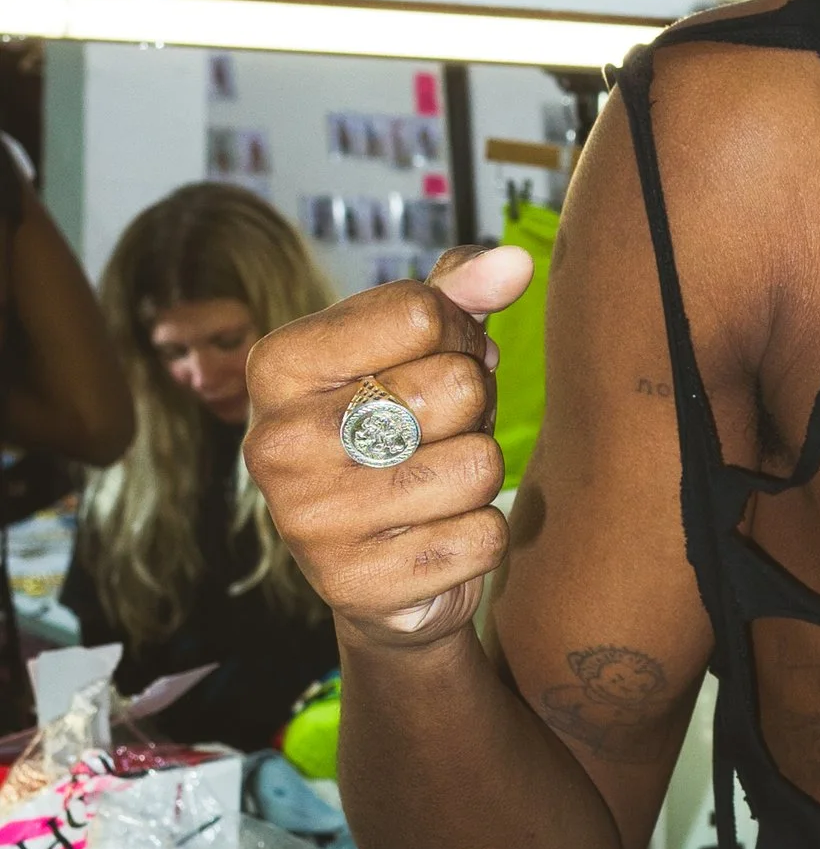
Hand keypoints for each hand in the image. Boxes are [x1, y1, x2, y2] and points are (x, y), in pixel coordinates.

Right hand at [244, 245, 535, 652]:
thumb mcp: (414, 351)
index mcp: (277, 366)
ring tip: (436, 482)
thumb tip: (514, 261)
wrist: (380, 574)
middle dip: (474, 406)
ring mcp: (312, 521)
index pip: (420, 312)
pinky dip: (480, 536)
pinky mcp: (358, 587)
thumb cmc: (401, 433)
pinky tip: (437, 535)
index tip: (443, 359)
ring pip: (479, 465)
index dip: (461, 333)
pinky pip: (483, 537)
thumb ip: (455, 294)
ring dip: (480, 473)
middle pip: (457, 387)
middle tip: (441, 430)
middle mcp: (279, 442)